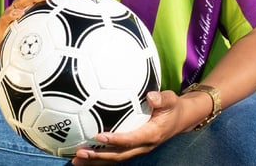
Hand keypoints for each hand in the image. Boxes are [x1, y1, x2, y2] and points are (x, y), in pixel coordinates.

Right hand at [0, 0, 82, 61]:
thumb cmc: (19, 42)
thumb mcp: (38, 38)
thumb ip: (54, 34)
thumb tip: (81, 42)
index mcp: (34, 7)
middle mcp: (23, 6)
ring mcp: (12, 13)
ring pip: (23, 0)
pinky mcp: (1, 24)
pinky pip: (6, 18)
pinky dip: (12, 14)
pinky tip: (19, 13)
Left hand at [70, 90, 190, 164]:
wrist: (178, 119)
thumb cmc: (171, 107)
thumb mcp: (171, 100)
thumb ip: (162, 98)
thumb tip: (151, 96)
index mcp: (151, 135)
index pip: (132, 140)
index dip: (116, 140)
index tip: (98, 136)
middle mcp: (143, 146)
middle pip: (119, 155)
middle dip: (100, 156)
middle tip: (81, 152)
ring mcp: (137, 149)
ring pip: (115, 159)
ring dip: (96, 161)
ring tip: (76, 159)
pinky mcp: (131, 148)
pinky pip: (115, 155)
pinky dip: (99, 157)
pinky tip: (82, 155)